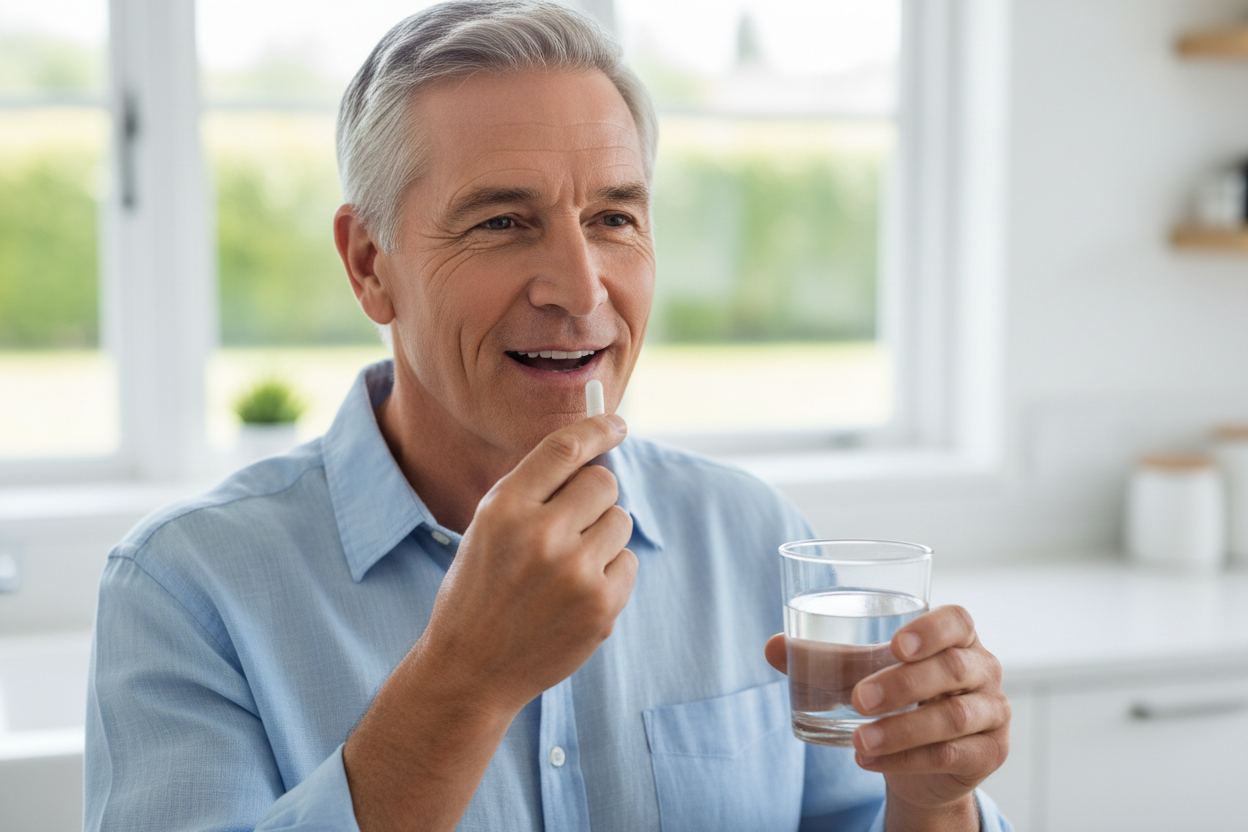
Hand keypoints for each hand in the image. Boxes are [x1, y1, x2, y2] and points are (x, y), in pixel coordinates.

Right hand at [345, 414, 636, 831]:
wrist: (471, 669)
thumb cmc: (480, 589)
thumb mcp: (487, 527)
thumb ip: (533, 488)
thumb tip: (593, 449)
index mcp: (505, 508)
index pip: (565, 448)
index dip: (598, 428)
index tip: (617, 424)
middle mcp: (541, 535)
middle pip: (603, 481)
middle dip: (594, 495)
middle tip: (573, 520)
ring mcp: (575, 573)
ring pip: (621, 521)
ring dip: (603, 536)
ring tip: (567, 565)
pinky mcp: (600, 606)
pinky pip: (627, 562)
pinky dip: (609, 573)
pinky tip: (575, 594)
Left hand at [765, 606, 1009, 827]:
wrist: (926, 759)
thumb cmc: (897, 696)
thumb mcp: (865, 672)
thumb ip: (827, 658)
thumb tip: (774, 647)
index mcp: (957, 637)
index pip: (958, 620)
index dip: (931, 629)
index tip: (896, 645)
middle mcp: (983, 669)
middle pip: (951, 670)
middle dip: (902, 685)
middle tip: (858, 699)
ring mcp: (992, 711)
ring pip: (953, 718)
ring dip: (901, 730)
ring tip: (858, 739)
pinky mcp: (990, 751)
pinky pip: (951, 754)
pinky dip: (906, 759)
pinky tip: (870, 761)